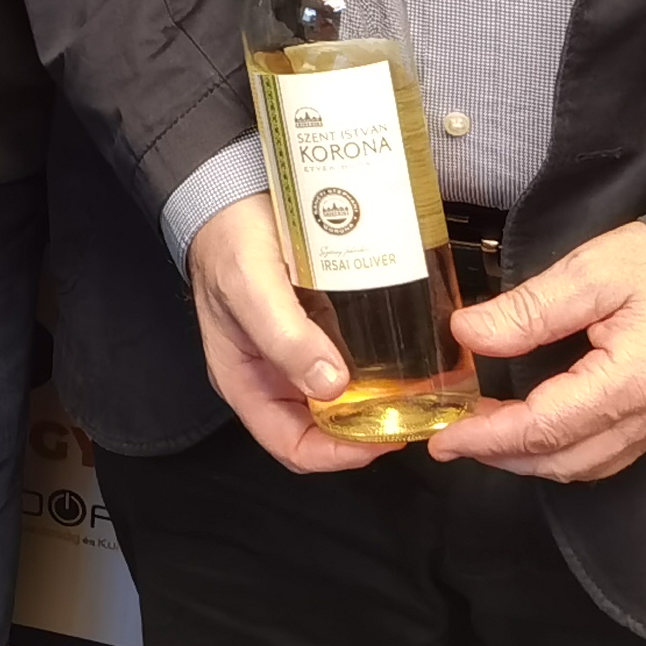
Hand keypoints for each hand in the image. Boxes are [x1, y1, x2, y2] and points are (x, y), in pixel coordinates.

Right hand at [186, 197, 395, 473]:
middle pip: (324, 429)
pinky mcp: (317, 329)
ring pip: (343, 399)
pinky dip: (379, 368)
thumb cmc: (228, 240)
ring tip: (417, 387)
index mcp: (246, 382)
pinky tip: (403, 352)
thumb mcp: (251, 286)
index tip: (385, 437)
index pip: (292, 446)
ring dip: (378, 401)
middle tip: (412, 411)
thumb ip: (284, 337)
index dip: (338, 454)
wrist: (231, 191)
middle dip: (368, 429)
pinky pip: (351, 362)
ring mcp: (297, 354)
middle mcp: (273, 376)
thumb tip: (332, 387)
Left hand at [431, 222, 645, 481]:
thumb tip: (468, 335)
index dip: (487, 438)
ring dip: (531, 458)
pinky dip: (563, 450)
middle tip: (451, 438)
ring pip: (586, 464)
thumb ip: (528, 310)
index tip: (442, 437)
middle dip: (501, 456)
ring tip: (485, 434)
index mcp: (627, 385)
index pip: (542, 429)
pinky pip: (608, 453)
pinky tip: (537, 428)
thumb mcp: (592, 272)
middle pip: (562, 461)